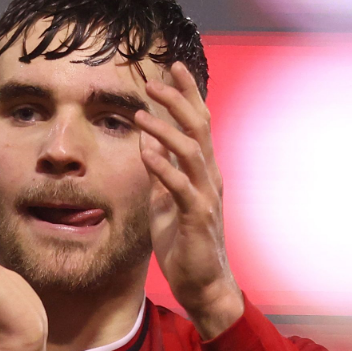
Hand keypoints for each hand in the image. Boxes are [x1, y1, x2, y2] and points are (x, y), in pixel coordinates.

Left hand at [135, 62, 242, 338]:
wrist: (201, 283)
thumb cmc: (183, 242)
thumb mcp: (165, 200)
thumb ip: (159, 171)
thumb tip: (148, 141)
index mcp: (203, 170)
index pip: (198, 123)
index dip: (187, 94)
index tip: (172, 67)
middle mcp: (210, 176)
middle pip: (199, 127)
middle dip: (179, 100)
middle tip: (155, 78)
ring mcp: (206, 195)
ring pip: (192, 151)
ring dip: (166, 129)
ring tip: (142, 113)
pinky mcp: (197, 217)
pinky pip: (182, 187)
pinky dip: (164, 168)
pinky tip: (147, 153)